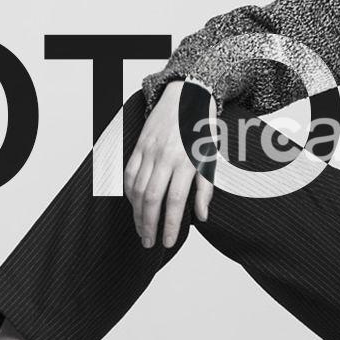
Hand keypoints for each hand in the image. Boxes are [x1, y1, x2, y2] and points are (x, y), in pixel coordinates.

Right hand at [125, 79, 217, 248]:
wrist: (187, 96)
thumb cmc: (202, 130)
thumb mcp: (211, 158)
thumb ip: (205, 189)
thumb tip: (202, 217)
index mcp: (186, 162)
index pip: (175, 202)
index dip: (170, 225)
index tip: (168, 242)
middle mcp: (165, 157)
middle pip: (151, 199)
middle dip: (149, 225)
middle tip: (149, 243)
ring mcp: (148, 151)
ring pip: (137, 189)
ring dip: (137, 213)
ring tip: (142, 229)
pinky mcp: (138, 146)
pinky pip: (129, 174)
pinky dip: (129, 193)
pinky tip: (134, 205)